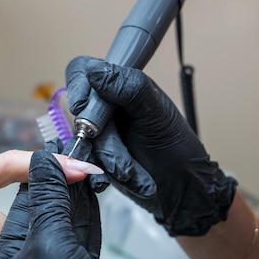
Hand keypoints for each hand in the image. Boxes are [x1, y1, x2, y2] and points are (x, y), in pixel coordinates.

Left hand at [0, 150, 172, 258]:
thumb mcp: (51, 245)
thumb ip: (47, 200)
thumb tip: (45, 161)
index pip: (13, 214)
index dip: (33, 181)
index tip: (51, 156)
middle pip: (37, 219)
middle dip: (55, 188)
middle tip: (71, 159)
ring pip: (61, 228)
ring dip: (72, 199)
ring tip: (83, 170)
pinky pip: (79, 242)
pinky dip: (86, 218)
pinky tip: (91, 197)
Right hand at [65, 56, 236, 235]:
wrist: (180, 188)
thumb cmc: (175, 147)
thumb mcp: (156, 113)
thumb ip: (128, 87)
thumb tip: (94, 71)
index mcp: (119, 85)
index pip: (82, 71)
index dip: (78, 87)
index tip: (82, 108)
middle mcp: (105, 106)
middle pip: (82, 114)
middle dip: (104, 141)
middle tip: (124, 160)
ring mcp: (98, 132)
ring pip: (83, 142)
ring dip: (107, 162)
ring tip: (132, 175)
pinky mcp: (94, 157)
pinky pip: (83, 163)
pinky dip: (101, 175)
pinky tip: (120, 182)